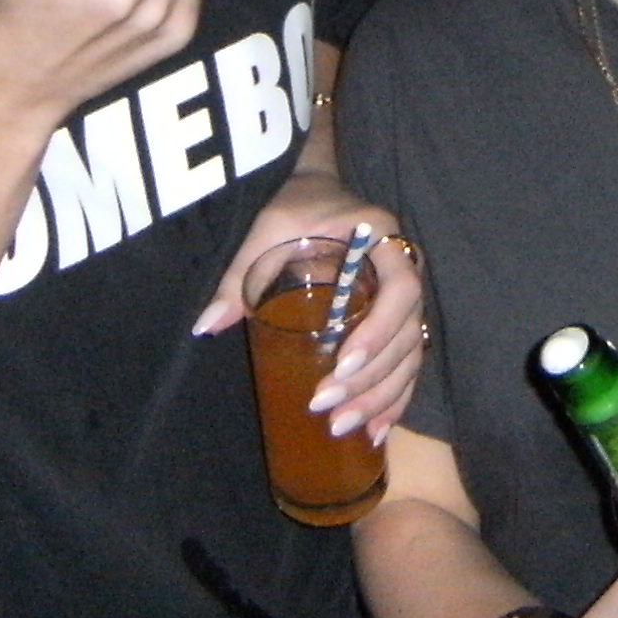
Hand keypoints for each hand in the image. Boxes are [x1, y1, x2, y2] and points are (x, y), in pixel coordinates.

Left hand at [194, 179, 427, 439]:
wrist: (320, 187)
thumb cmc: (296, 204)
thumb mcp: (266, 229)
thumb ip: (239, 275)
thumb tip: (206, 327)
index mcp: (382, 239)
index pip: (401, 289)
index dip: (379, 330)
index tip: (342, 365)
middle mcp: (405, 268)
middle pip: (408, 332)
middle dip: (372, 379)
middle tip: (328, 407)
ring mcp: (405, 296)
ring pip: (411, 353)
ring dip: (382, 396)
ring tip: (345, 427)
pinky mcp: (398, 317)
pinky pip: (409, 360)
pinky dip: (396, 397)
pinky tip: (377, 431)